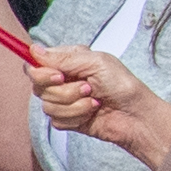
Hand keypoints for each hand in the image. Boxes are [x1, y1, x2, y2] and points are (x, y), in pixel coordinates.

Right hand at [25, 43, 170, 162]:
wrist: (136, 115)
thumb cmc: (122, 85)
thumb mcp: (95, 63)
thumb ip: (63, 58)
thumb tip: (34, 50)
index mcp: (67, 62)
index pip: (35, 64)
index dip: (41, 73)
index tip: (60, 76)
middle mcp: (62, 80)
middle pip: (38, 87)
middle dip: (65, 91)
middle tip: (88, 88)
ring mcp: (63, 100)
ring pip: (47, 106)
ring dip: (74, 106)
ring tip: (95, 101)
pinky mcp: (67, 119)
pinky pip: (56, 121)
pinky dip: (76, 117)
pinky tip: (91, 113)